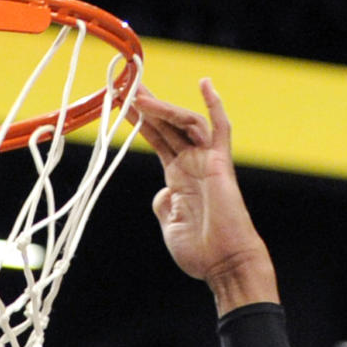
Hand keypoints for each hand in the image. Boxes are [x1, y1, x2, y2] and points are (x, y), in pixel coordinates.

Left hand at [135, 79, 277, 311]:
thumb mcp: (170, 224)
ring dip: (162, 108)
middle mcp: (193, 163)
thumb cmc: (200, 251)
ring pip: (184, 123)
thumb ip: (164, 204)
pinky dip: (214, 105)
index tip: (123, 102)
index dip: (142, 120)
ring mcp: (207, 161)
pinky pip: (220, 129)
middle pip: (168, 124)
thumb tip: (162, 192)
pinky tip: (205, 84)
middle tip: (127, 83)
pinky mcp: (220, 164)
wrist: (223, 263)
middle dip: (147, 104)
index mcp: (179, 176)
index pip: (158, 139)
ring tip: (139, 96)